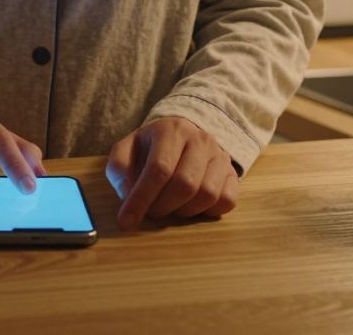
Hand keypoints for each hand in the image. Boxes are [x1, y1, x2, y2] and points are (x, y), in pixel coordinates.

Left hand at [105, 117, 237, 229]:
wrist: (183, 136)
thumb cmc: (150, 148)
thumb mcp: (127, 149)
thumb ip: (119, 169)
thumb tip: (128, 195)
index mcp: (170, 130)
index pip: (159, 169)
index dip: (141, 199)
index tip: (126, 221)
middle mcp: (200, 139)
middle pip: (185, 184)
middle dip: (162, 207)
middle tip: (151, 212)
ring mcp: (220, 156)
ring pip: (207, 194)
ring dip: (183, 211)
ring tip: (170, 207)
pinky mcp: (232, 173)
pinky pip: (226, 201)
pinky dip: (207, 212)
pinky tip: (190, 206)